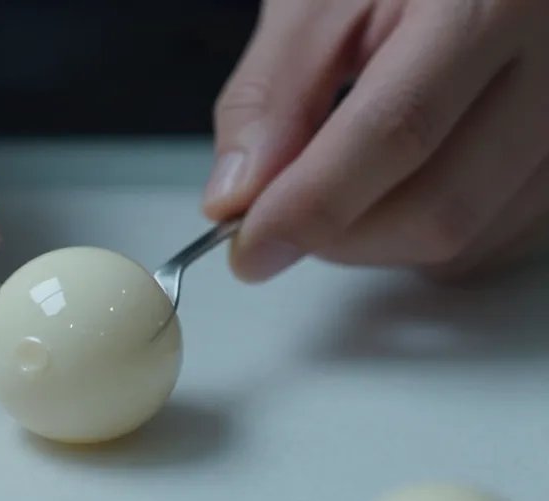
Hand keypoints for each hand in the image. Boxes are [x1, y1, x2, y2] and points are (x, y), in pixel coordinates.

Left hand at [204, 0, 548, 282]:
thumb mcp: (316, 1)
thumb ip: (272, 95)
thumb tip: (237, 198)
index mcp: (491, 1)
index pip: (398, 130)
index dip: (313, 204)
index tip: (249, 248)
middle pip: (438, 207)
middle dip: (335, 236)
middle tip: (278, 216)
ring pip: (463, 241)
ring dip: (372, 240)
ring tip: (337, 180)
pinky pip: (487, 244)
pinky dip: (416, 239)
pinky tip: (390, 187)